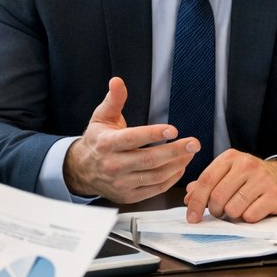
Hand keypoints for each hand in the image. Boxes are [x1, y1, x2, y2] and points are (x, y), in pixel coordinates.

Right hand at [64, 77, 198, 201]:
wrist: (81, 171)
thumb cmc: (97, 141)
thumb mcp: (101, 118)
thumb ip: (114, 100)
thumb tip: (117, 81)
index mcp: (107, 144)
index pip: (133, 139)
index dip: (154, 134)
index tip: (173, 130)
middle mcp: (113, 165)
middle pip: (149, 160)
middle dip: (175, 151)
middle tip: (194, 143)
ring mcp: (121, 183)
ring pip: (155, 176)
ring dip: (177, 165)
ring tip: (190, 153)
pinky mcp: (128, 195)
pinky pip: (155, 189)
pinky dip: (170, 179)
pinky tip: (180, 167)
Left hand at [184, 150, 276, 222]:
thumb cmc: (250, 178)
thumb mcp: (228, 174)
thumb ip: (207, 184)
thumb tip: (188, 196)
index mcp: (230, 157)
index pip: (206, 180)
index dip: (196, 202)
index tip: (192, 217)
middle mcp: (246, 165)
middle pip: (217, 197)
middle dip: (215, 211)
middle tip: (220, 212)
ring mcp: (262, 179)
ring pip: (232, 209)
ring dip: (232, 216)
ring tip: (238, 209)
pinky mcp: (274, 194)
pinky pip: (250, 216)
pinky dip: (248, 218)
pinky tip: (253, 210)